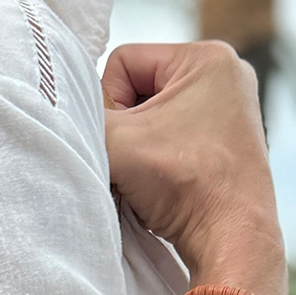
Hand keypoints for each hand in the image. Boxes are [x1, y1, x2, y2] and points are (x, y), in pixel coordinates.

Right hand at [103, 41, 286, 294]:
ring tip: (152, 174)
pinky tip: (165, 182)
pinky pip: (173, 136)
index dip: (109, 103)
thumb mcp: (115, 141)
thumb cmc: (184, 184)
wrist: (230, 238)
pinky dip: (159, 158)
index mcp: (208, 56)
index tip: (128, 141)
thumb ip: (81, 115)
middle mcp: (227, 74)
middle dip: (127, 125)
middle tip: (137, 160)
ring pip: (154, 115)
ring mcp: (231, 109)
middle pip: (140, 88)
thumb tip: (64, 110)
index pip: (123, 62)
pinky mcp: (228, 141)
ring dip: (140, 145)